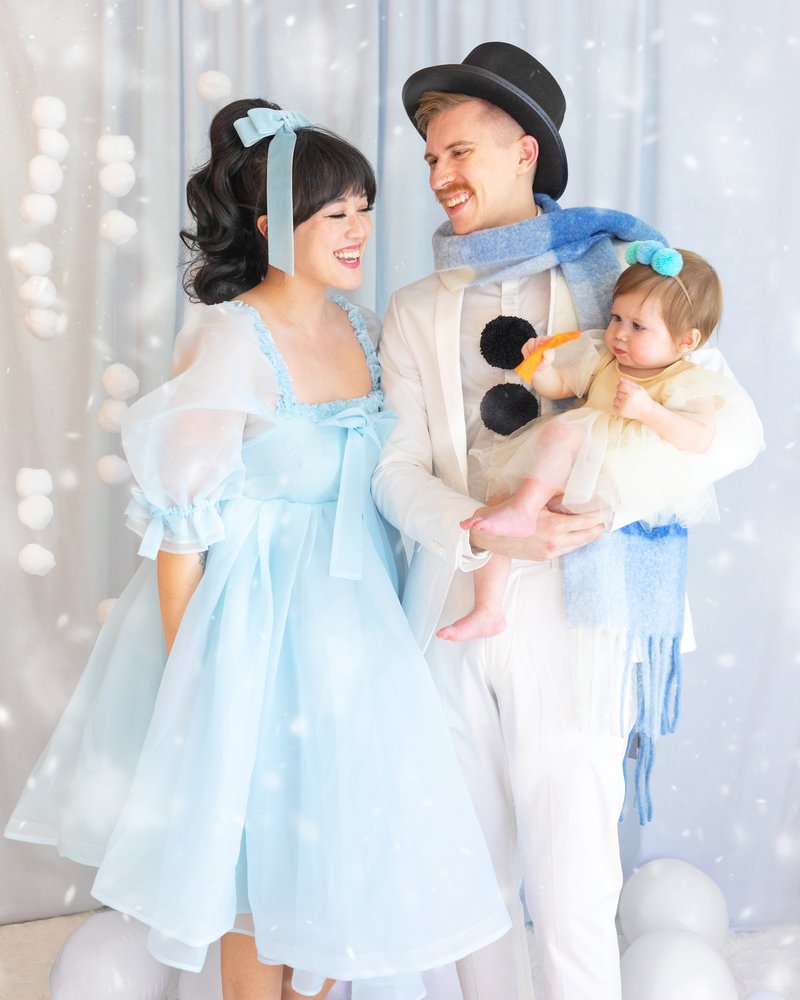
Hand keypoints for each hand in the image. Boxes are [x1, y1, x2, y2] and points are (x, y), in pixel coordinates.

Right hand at [469, 505, 604, 560]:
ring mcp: (551, 551)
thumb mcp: (534, 502)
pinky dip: (576, 541)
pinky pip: (568, 549)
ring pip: (579, 544)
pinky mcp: (545, 557)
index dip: (599, 515)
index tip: (607, 509)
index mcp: (555, 525)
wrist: (491, 537)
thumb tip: (574, 492)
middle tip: (607, 517)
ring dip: (589, 535)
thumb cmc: (510, 515)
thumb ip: (555, 499)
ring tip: (598, 526)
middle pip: (588, 535)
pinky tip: (579, 535)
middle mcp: (556, 541)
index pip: (587, 521)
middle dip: (599, 526)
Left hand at [613, 378, 653, 420]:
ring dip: (620, 400)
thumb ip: (628, 382)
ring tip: (628, 402)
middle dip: (622, 393)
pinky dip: (618, 406)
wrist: (646, 411)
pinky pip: (613, 406)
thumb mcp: (638, 388)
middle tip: (630, 397)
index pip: (620, 386)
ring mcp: (623, 407)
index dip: (621, 386)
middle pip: (617, 392)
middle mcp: (627, 399)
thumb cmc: (642, 398)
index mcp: (632, 392)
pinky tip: (625, 406)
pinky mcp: (620, 412)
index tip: (624, 388)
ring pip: (615, 399)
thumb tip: (619, 379)